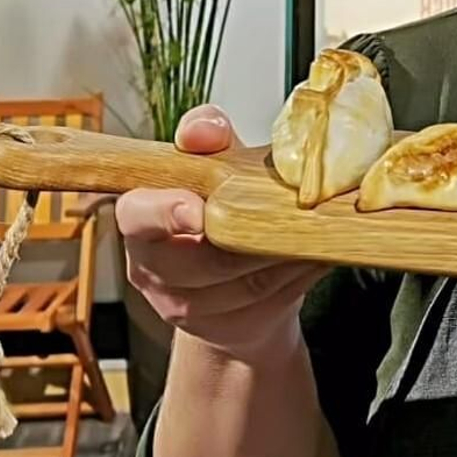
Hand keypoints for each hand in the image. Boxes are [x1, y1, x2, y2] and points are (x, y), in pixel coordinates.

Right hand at [116, 104, 326, 361]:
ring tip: (318, 228)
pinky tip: (320, 252)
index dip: (162, 212)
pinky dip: (302, 273)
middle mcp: (154, 268)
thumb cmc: (225, 208)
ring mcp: (186, 306)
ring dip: (286, 254)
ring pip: (243, 283)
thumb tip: (205, 129)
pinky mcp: (227, 327)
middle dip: (247, 240)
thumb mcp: (219, 164)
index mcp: (142, 218)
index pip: (136, 215)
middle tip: (287, 214)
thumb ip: (209, 139)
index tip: (196, 210)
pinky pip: (271, 300)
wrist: (241, 279)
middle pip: (197, 263)